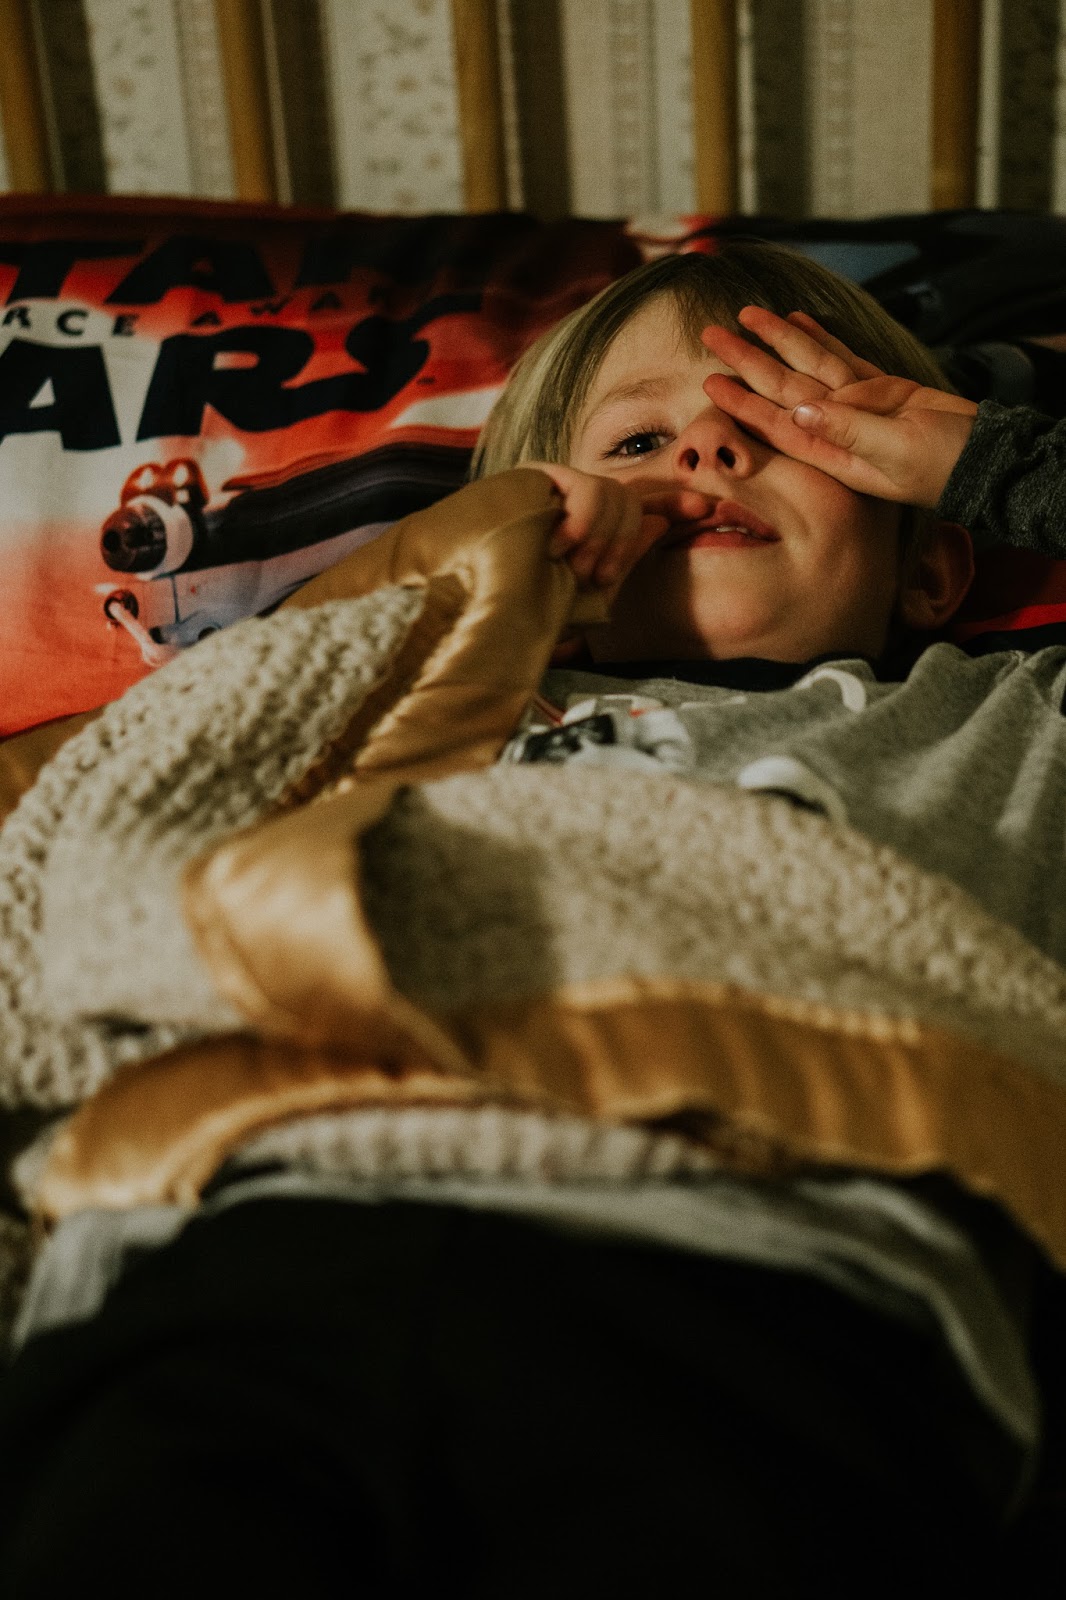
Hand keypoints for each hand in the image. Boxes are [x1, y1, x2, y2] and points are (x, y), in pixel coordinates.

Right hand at [528, 462, 712, 587]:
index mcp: (591, 527)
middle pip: (632, 501)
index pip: (641, 507)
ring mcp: (558, 485)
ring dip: (600, 540)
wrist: (478, 597)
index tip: (704, 510)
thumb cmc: (528, 602)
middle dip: (621, 544)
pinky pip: (591, 490)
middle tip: (592, 577)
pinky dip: (583, 523)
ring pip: (616, 495)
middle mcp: (577, 500)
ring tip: (567, 565)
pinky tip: (558, 545)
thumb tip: (660, 524)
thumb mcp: (586, 587)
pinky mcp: (542, 474)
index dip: (673, 504)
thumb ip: (623, 554)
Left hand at [700, 307, 978, 509]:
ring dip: (776, 340)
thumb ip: (850, 430)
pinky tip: (796, 321)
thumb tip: (801, 412)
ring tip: (746, 315)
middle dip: (746, 361)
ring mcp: (857, 406)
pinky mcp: (882, 389)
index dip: (743, 403)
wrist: (985, 457)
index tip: (711, 383)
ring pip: (808, 365)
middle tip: (709, 334)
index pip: (777, 421)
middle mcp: (837, 427)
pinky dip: (819, 338)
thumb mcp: (896, 450)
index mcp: (834, 449)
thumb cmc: (944, 464)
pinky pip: (842, 357)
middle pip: (783, 386)